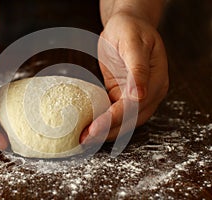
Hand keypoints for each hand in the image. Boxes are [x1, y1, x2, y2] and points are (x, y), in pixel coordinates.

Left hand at [81, 13, 168, 142]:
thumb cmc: (131, 29)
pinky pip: (115, 113)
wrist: (127, 25)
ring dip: (104, 132)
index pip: (134, 106)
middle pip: (129, 120)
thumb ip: (138, 69)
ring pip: (123, 122)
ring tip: (84, 139)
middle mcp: (149, 93)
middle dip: (106, 132)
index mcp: (156, 81)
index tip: (94, 128)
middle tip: (84, 140)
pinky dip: (103, 123)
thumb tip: (139, 95)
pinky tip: (90, 128)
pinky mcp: (124, 95)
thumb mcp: (134, 42)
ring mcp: (137, 96)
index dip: (114, 119)